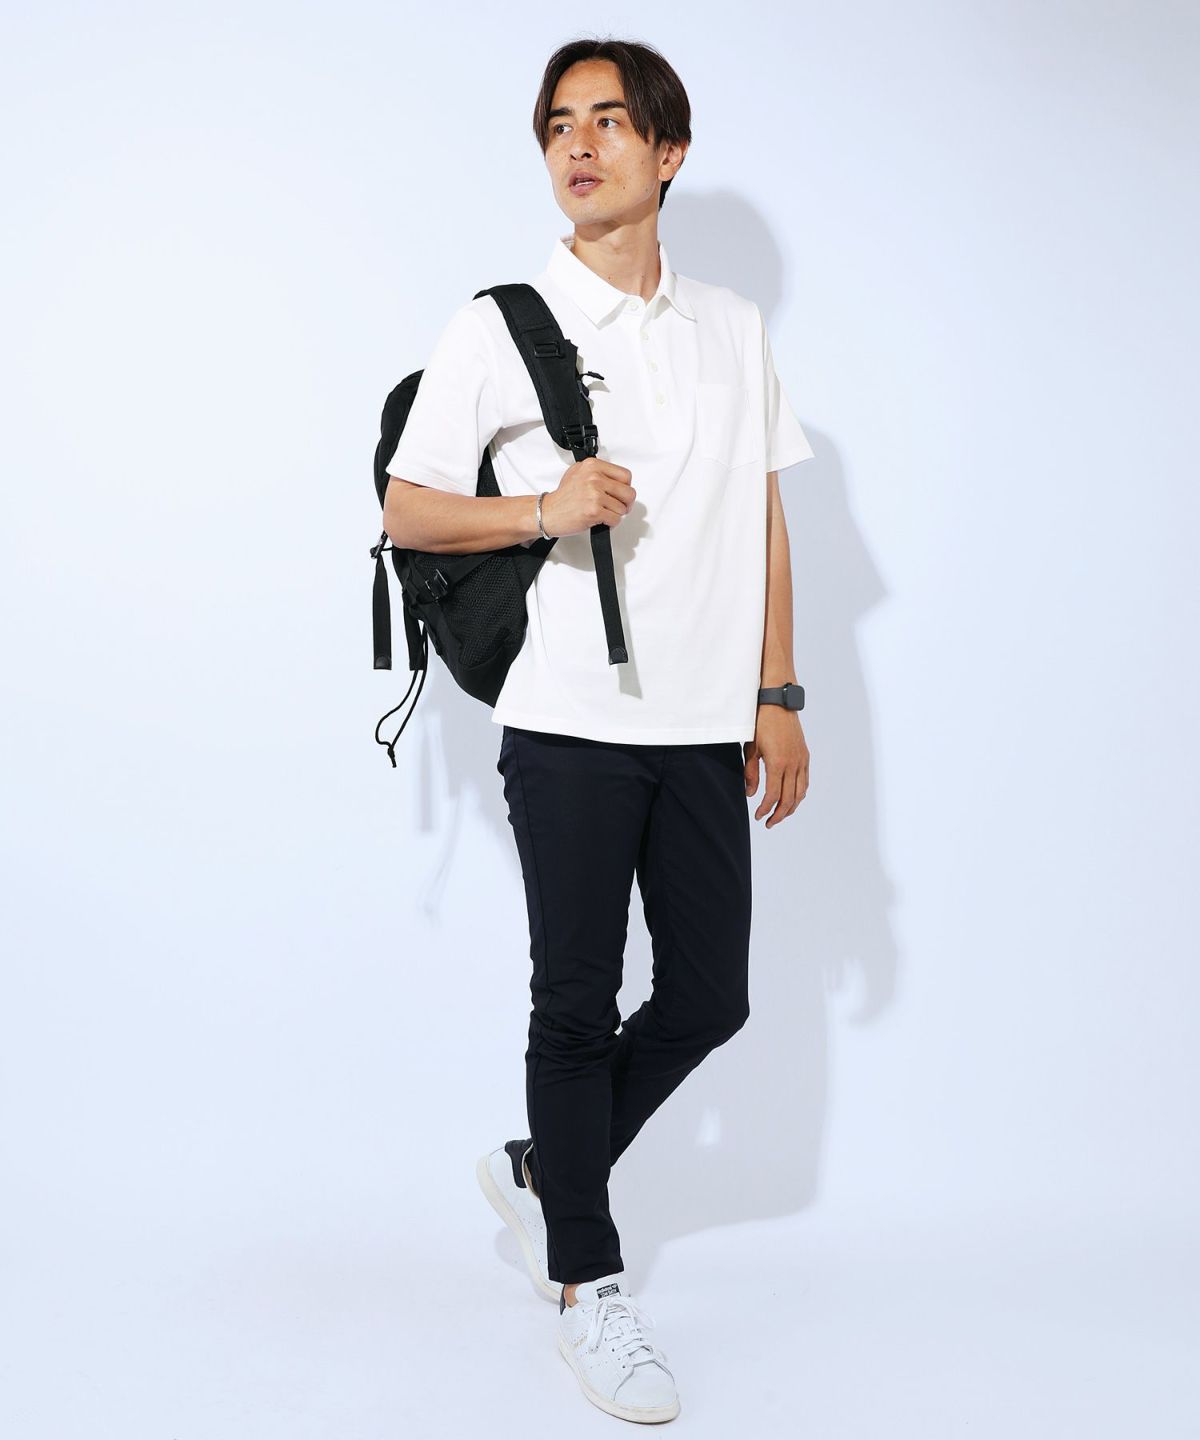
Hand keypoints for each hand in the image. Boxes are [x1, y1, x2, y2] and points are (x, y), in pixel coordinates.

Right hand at [541, 457, 634, 537]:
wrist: (547, 513)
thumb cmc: (563, 497)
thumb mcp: (578, 473)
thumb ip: (598, 472)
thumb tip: (617, 480)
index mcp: (592, 466)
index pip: (625, 475)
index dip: (626, 487)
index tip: (620, 493)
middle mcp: (594, 478)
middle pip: (629, 493)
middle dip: (625, 503)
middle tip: (618, 506)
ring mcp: (594, 494)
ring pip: (623, 508)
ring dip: (615, 514)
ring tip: (603, 513)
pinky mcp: (594, 511)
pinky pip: (616, 520)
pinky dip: (611, 524)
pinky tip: (600, 520)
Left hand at [743, 708, 808, 826]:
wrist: (778, 703)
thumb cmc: (760, 723)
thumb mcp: (750, 748)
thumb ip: (750, 773)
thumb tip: (750, 793)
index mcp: (778, 763)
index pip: (773, 795)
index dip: (765, 809)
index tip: (758, 816)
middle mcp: (793, 764)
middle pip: (789, 799)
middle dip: (779, 814)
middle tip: (769, 823)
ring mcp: (801, 760)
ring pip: (800, 793)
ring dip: (791, 807)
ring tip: (780, 815)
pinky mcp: (805, 756)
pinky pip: (805, 781)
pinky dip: (799, 794)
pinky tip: (792, 799)